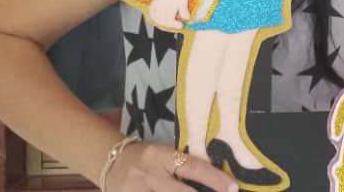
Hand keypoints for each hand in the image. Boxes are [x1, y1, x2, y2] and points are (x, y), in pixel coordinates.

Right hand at [105, 142, 237, 191]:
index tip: (233, 188)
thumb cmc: (148, 158)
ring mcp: (134, 191)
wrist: (110, 161)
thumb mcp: (167, 155)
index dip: (215, 179)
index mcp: (161, 156)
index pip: (193, 167)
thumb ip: (187, 167)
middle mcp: (147, 174)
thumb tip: (220, 183)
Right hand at [150, 0, 188, 29]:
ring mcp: (156, 4)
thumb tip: (186, 19)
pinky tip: (158, 19)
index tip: (181, 25)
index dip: (175, 25)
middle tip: (176, 24)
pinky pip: (151, 12)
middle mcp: (161, 6)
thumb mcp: (184, 2)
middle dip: (170, 24)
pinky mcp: (153, 3)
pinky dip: (154, 17)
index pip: (169, 20)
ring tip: (169, 22)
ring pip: (156, 17)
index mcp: (169, 6)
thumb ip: (184, 12)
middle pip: (162, 20)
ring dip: (162, 22)